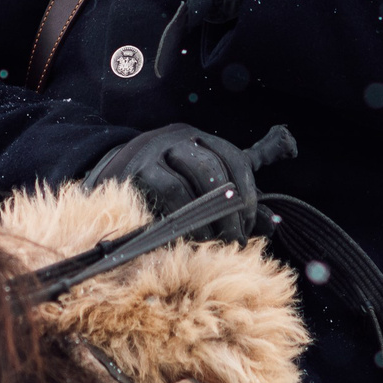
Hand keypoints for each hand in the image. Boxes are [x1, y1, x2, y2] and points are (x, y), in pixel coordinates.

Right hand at [83, 123, 292, 242]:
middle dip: (231, 209)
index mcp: (199, 139)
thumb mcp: (202, 189)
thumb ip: (236, 199)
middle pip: (216, 167)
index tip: (251, 225)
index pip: (235, 158)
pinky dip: (185, 215)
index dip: (248, 193)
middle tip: (236, 240)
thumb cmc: (164, 190)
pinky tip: (189, 237)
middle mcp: (178, 138)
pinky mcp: (135, 170)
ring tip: (215, 243)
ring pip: (195, 176)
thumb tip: (275, 222)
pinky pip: (169, 190)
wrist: (107, 185)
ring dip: (210, 215)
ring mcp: (154, 151)